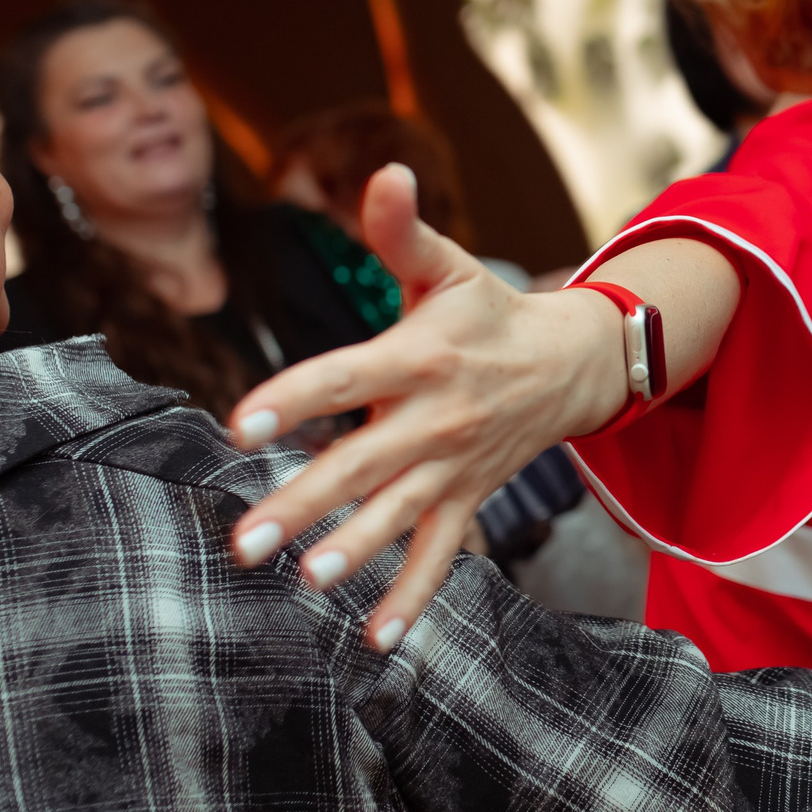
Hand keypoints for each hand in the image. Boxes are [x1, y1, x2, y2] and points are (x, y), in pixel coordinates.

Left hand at [226, 165, 627, 647]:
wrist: (570, 366)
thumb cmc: (488, 313)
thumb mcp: (448, 268)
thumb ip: (403, 231)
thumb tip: (387, 173)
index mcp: (417, 357)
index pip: (345, 377)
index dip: (294, 399)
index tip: (240, 424)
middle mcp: (433, 419)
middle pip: (359, 463)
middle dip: (303, 502)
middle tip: (245, 538)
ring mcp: (450, 468)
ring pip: (395, 516)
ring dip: (352, 551)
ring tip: (305, 580)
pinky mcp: (464, 501)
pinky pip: (439, 555)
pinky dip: (412, 598)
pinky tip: (376, 639)